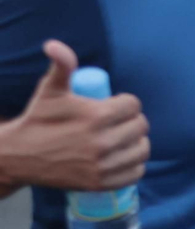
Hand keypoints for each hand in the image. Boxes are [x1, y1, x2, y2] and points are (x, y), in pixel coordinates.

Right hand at [0, 41, 148, 192]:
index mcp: (96, 116)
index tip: (116, 106)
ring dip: (137, 142)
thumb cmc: (38, 119)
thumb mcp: (49, 90)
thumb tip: (54, 45)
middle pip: (140, 126)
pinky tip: (125, 157)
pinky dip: (134, 165)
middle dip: (132, 121)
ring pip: (142, 150)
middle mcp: (103, 142)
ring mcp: (103, 165)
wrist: (19, 156)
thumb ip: (61, 66)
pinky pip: (135, 173)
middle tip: (120, 122)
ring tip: (125, 138)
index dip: (126, 103)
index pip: (134, 105)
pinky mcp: (100, 183)